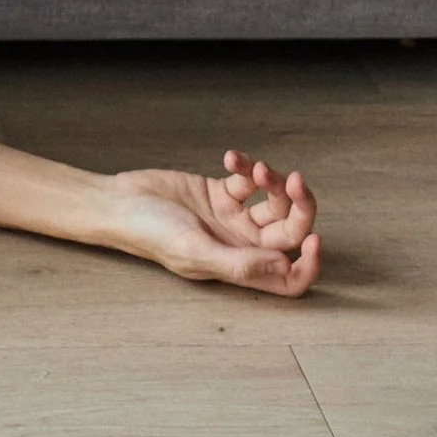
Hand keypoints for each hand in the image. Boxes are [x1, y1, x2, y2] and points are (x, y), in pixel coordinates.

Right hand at [109, 150, 322, 296]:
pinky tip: (230, 157)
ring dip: (272, 181)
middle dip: (299, 207)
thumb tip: (286, 266)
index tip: (315, 239)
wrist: (121, 201)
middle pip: (290, 233)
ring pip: (275, 202)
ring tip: (254, 166)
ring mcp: (234, 218)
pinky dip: (245, 166)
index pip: (289, 279)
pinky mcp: (222, 191)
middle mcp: (243, 245)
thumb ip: (240, 263)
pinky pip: (248, 179)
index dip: (309, 265)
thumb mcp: (194, 251)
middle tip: (294, 180)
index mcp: (241, 269)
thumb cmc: (150, 234)